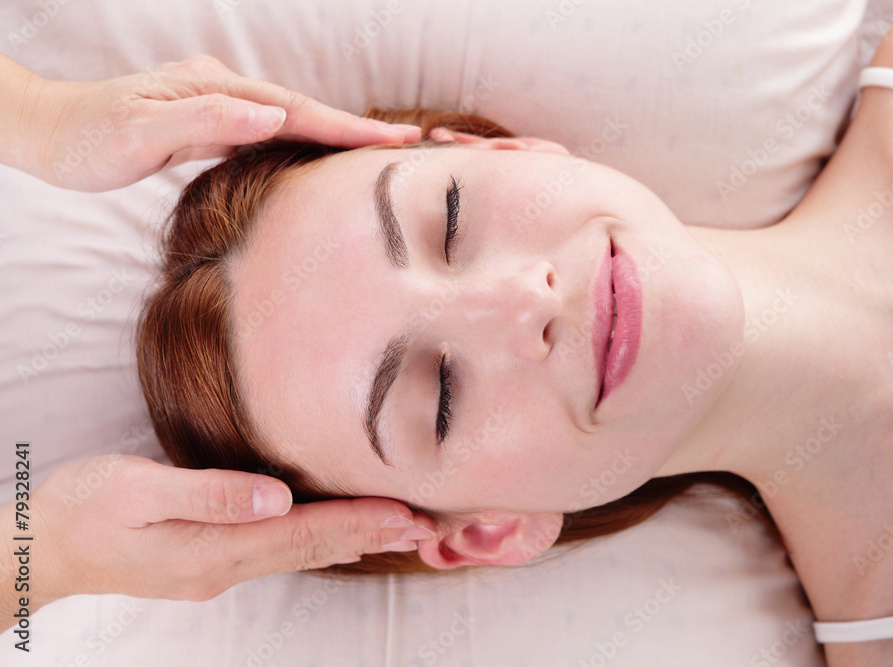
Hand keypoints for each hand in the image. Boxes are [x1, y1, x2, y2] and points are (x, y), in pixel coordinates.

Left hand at [9, 54, 419, 190]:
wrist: (47, 132)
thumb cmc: (86, 140)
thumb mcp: (139, 133)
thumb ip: (206, 122)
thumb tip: (272, 117)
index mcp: (214, 90)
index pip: (294, 111)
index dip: (346, 128)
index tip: (394, 140)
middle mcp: (222, 90)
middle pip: (302, 111)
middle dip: (354, 130)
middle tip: (408, 144)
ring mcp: (217, 104)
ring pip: (289, 121)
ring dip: (332, 137)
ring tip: (376, 153)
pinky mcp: (209, 122)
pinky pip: (269, 133)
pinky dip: (301, 144)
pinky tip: (317, 158)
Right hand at [25, 454, 430, 607]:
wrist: (42, 547)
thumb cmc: (85, 508)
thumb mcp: (138, 490)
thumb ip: (209, 494)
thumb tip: (276, 496)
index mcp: (214, 548)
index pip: (305, 534)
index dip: (359, 522)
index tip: (407, 513)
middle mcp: (225, 566)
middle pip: (312, 549)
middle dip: (371, 534)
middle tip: (426, 525)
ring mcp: (217, 569)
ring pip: (300, 553)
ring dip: (352, 540)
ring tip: (398, 529)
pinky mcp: (208, 561)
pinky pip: (278, 552)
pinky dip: (319, 541)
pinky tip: (336, 535)